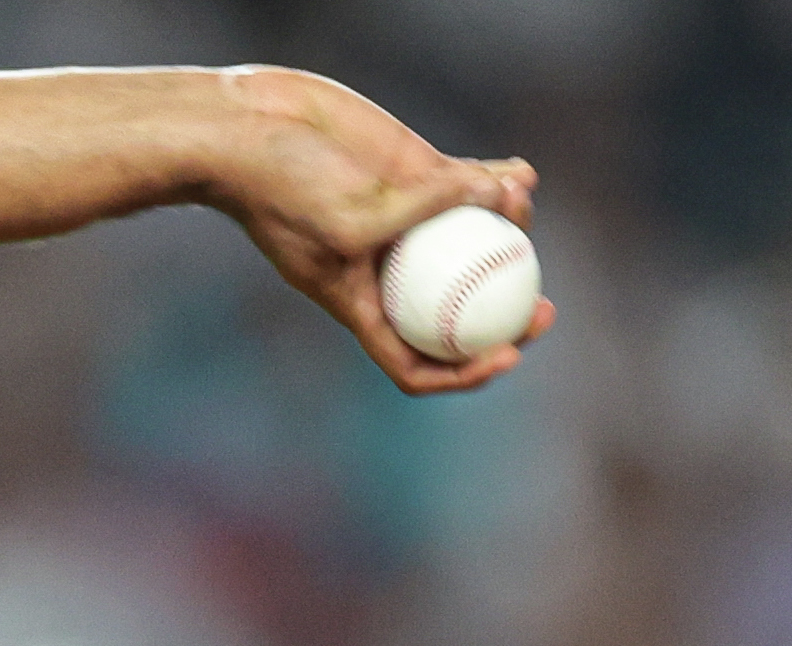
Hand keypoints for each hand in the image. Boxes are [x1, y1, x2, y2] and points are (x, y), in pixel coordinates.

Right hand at [212, 68, 553, 395]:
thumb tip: (501, 194)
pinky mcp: (409, 173)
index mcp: (363, 304)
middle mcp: (389, 270)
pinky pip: (466, 185)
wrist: (248, 128)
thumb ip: (424, 207)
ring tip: (520, 198)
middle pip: (458, 311)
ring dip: (508, 230)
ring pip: (472, 242)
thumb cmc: (280, 188)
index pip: (416, 362)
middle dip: (506, 317)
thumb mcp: (351, 214)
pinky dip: (497, 182)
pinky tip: (522, 172)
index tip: (507, 353)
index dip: (465, 371)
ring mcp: (404, 221)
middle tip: (543, 307)